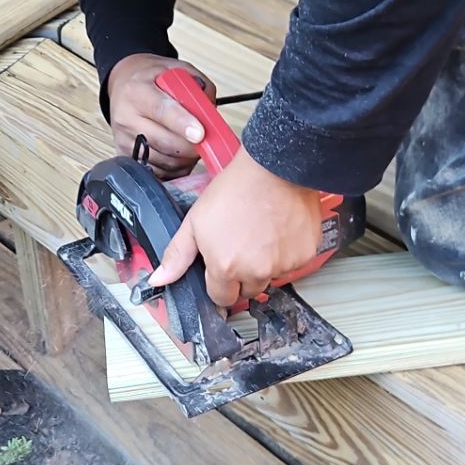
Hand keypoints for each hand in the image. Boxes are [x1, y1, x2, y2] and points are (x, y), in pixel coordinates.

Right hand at [106, 54, 217, 175]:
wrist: (124, 86)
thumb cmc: (153, 80)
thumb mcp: (177, 71)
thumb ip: (199, 88)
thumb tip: (212, 115)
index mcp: (138, 90)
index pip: (162, 110)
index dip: (182, 123)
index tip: (200, 134)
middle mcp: (126, 116)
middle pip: (165, 142)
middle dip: (192, 147)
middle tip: (205, 141)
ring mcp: (124, 139)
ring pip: (164, 161)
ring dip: (186, 159)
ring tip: (191, 145)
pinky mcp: (125, 156)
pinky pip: (158, 172)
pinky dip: (175, 169)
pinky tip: (179, 156)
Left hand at [149, 147, 321, 308]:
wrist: (275, 167)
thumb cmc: (237, 189)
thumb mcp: (196, 221)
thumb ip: (177, 255)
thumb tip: (159, 279)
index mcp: (226, 267)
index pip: (221, 297)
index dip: (219, 283)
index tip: (222, 268)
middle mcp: (256, 272)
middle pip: (247, 291)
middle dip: (242, 276)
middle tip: (242, 245)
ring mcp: (283, 265)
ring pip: (271, 278)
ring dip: (266, 264)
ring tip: (261, 233)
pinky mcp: (304, 255)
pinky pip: (293, 264)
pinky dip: (286, 253)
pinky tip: (278, 230)